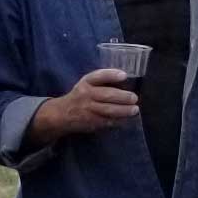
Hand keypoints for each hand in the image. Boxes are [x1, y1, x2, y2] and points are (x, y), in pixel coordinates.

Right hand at [29, 70, 143, 142]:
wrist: (63, 113)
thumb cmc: (81, 96)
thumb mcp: (87, 84)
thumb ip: (102, 82)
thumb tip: (127, 81)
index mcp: (86, 82)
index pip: (99, 76)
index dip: (111, 75)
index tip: (124, 75)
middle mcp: (86, 95)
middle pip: (106, 95)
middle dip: (122, 97)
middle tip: (134, 98)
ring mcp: (88, 109)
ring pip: (108, 110)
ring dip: (124, 110)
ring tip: (135, 110)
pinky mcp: (91, 122)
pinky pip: (107, 121)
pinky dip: (119, 120)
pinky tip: (127, 119)